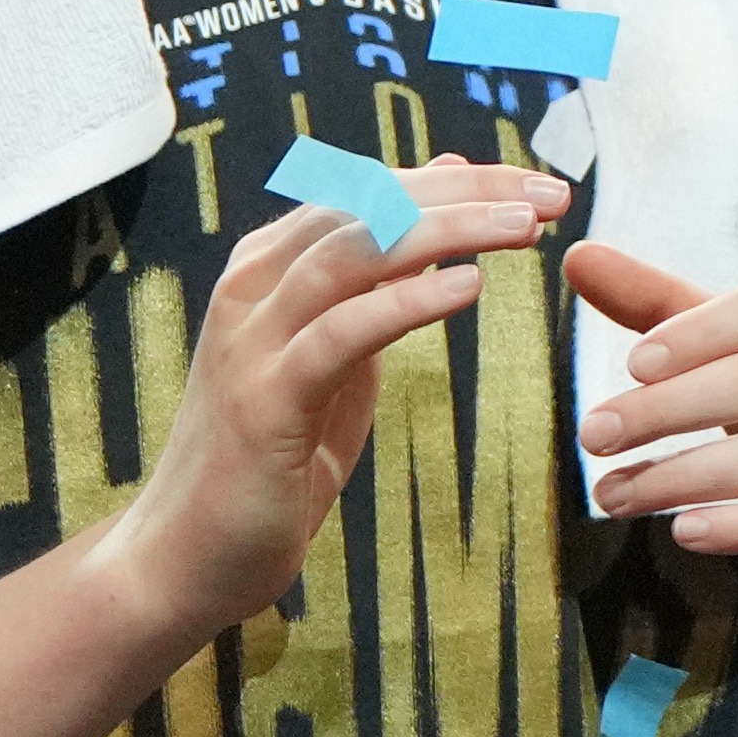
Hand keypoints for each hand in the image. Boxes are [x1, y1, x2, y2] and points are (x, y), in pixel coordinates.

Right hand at [89, 158, 569, 653]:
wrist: (185, 558)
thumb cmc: (273, 452)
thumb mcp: (338, 351)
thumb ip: (382, 277)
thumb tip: (444, 187)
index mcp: (268, 267)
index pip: (371, 189)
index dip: (460, 178)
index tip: (538, 183)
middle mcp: (252, 289)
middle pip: (367, 206)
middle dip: (468, 192)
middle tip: (552, 195)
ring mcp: (251, 343)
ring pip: (356, 253)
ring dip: (449, 230)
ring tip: (526, 227)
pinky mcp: (263, 402)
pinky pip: (342, 334)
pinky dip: (407, 302)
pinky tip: (468, 287)